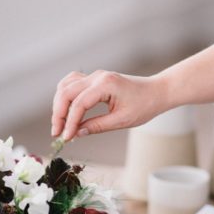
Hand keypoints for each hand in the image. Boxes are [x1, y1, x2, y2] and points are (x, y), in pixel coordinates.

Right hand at [51, 70, 167, 140]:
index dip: (70, 122)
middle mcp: (97, 76)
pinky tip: (65, 110)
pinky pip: (73, 83)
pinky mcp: (95, 79)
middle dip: (59, 114)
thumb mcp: (122, 120)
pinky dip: (65, 96)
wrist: (156, 92)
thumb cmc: (144, 105)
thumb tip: (76, 134)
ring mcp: (95, 75)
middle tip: (57, 133)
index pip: (79, 103)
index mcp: (106, 84)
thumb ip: (97, 126)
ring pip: (66, 85)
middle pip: (67, 92)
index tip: (66, 137)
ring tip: (60, 123)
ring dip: (59, 104)